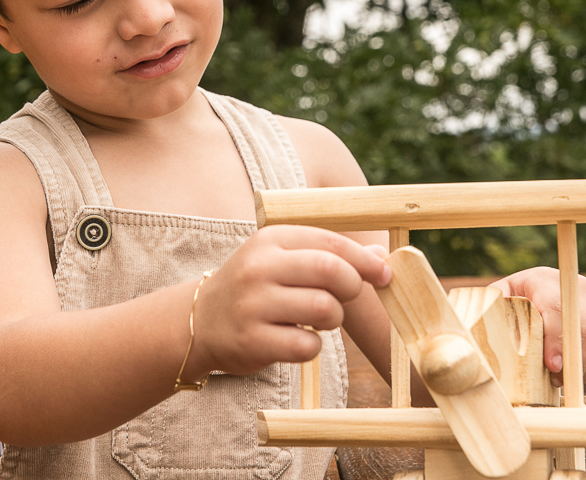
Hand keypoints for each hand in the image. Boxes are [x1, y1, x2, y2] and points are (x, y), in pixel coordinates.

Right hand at [192, 225, 391, 376]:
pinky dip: (313, 346)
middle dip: (352, 287)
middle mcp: (259, 267)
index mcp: (271, 239)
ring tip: (319, 319)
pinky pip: (306, 345)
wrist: (200, 320)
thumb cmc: (256, 287)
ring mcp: (253, 304)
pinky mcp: (252, 340)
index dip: (365, 260)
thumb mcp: (284, 260)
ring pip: (324, 309)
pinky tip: (298, 339)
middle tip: (346, 298)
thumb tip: (381, 258)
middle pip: (331, 271)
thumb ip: (329, 255)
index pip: (331, 242)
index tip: (384, 274)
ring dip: (333, 319)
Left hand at [489, 268, 585, 386]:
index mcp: (545, 279)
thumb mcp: (498, 301)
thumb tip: (488, 324)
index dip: (556, 340)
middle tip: (555, 381)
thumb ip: (493, 310)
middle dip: (572, 362)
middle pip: (585, 329)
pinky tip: (576, 374)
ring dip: (584, 369)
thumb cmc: (512, 302)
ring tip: (562, 381)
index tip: (551, 366)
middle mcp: (578, 285)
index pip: (557, 309)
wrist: (537, 290)